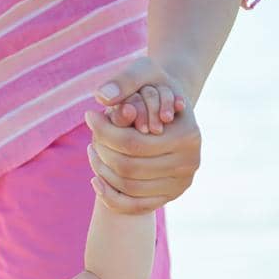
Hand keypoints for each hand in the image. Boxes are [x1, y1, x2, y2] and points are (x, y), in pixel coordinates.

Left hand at [84, 56, 201, 214]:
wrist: (171, 111)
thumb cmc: (156, 88)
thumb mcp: (144, 72)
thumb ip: (123, 80)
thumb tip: (102, 97)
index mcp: (188, 135)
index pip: (132, 142)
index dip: (103, 132)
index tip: (89, 116)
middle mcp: (189, 163)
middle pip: (128, 167)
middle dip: (103, 153)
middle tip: (90, 138)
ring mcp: (180, 184)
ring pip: (128, 187)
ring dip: (102, 171)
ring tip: (92, 151)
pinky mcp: (169, 197)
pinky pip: (134, 207)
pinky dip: (110, 196)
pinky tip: (96, 179)